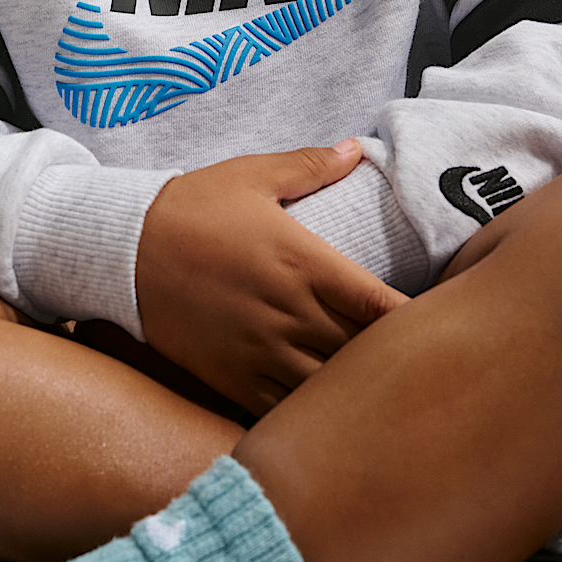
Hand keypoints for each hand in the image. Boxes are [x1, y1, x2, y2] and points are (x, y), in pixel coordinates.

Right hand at [136, 140, 407, 415]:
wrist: (121, 249)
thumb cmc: (191, 207)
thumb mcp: (252, 175)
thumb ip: (310, 166)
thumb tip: (355, 148)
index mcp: (305, 263)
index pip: (382, 306)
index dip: (417, 322)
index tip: (440, 324)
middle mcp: (290, 313)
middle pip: (366, 354)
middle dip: (395, 359)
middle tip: (420, 361)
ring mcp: (262, 352)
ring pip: (330, 390)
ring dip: (355, 389)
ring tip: (377, 389)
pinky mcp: (233, 378)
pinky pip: (286, 410)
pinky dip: (311, 413)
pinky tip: (326, 409)